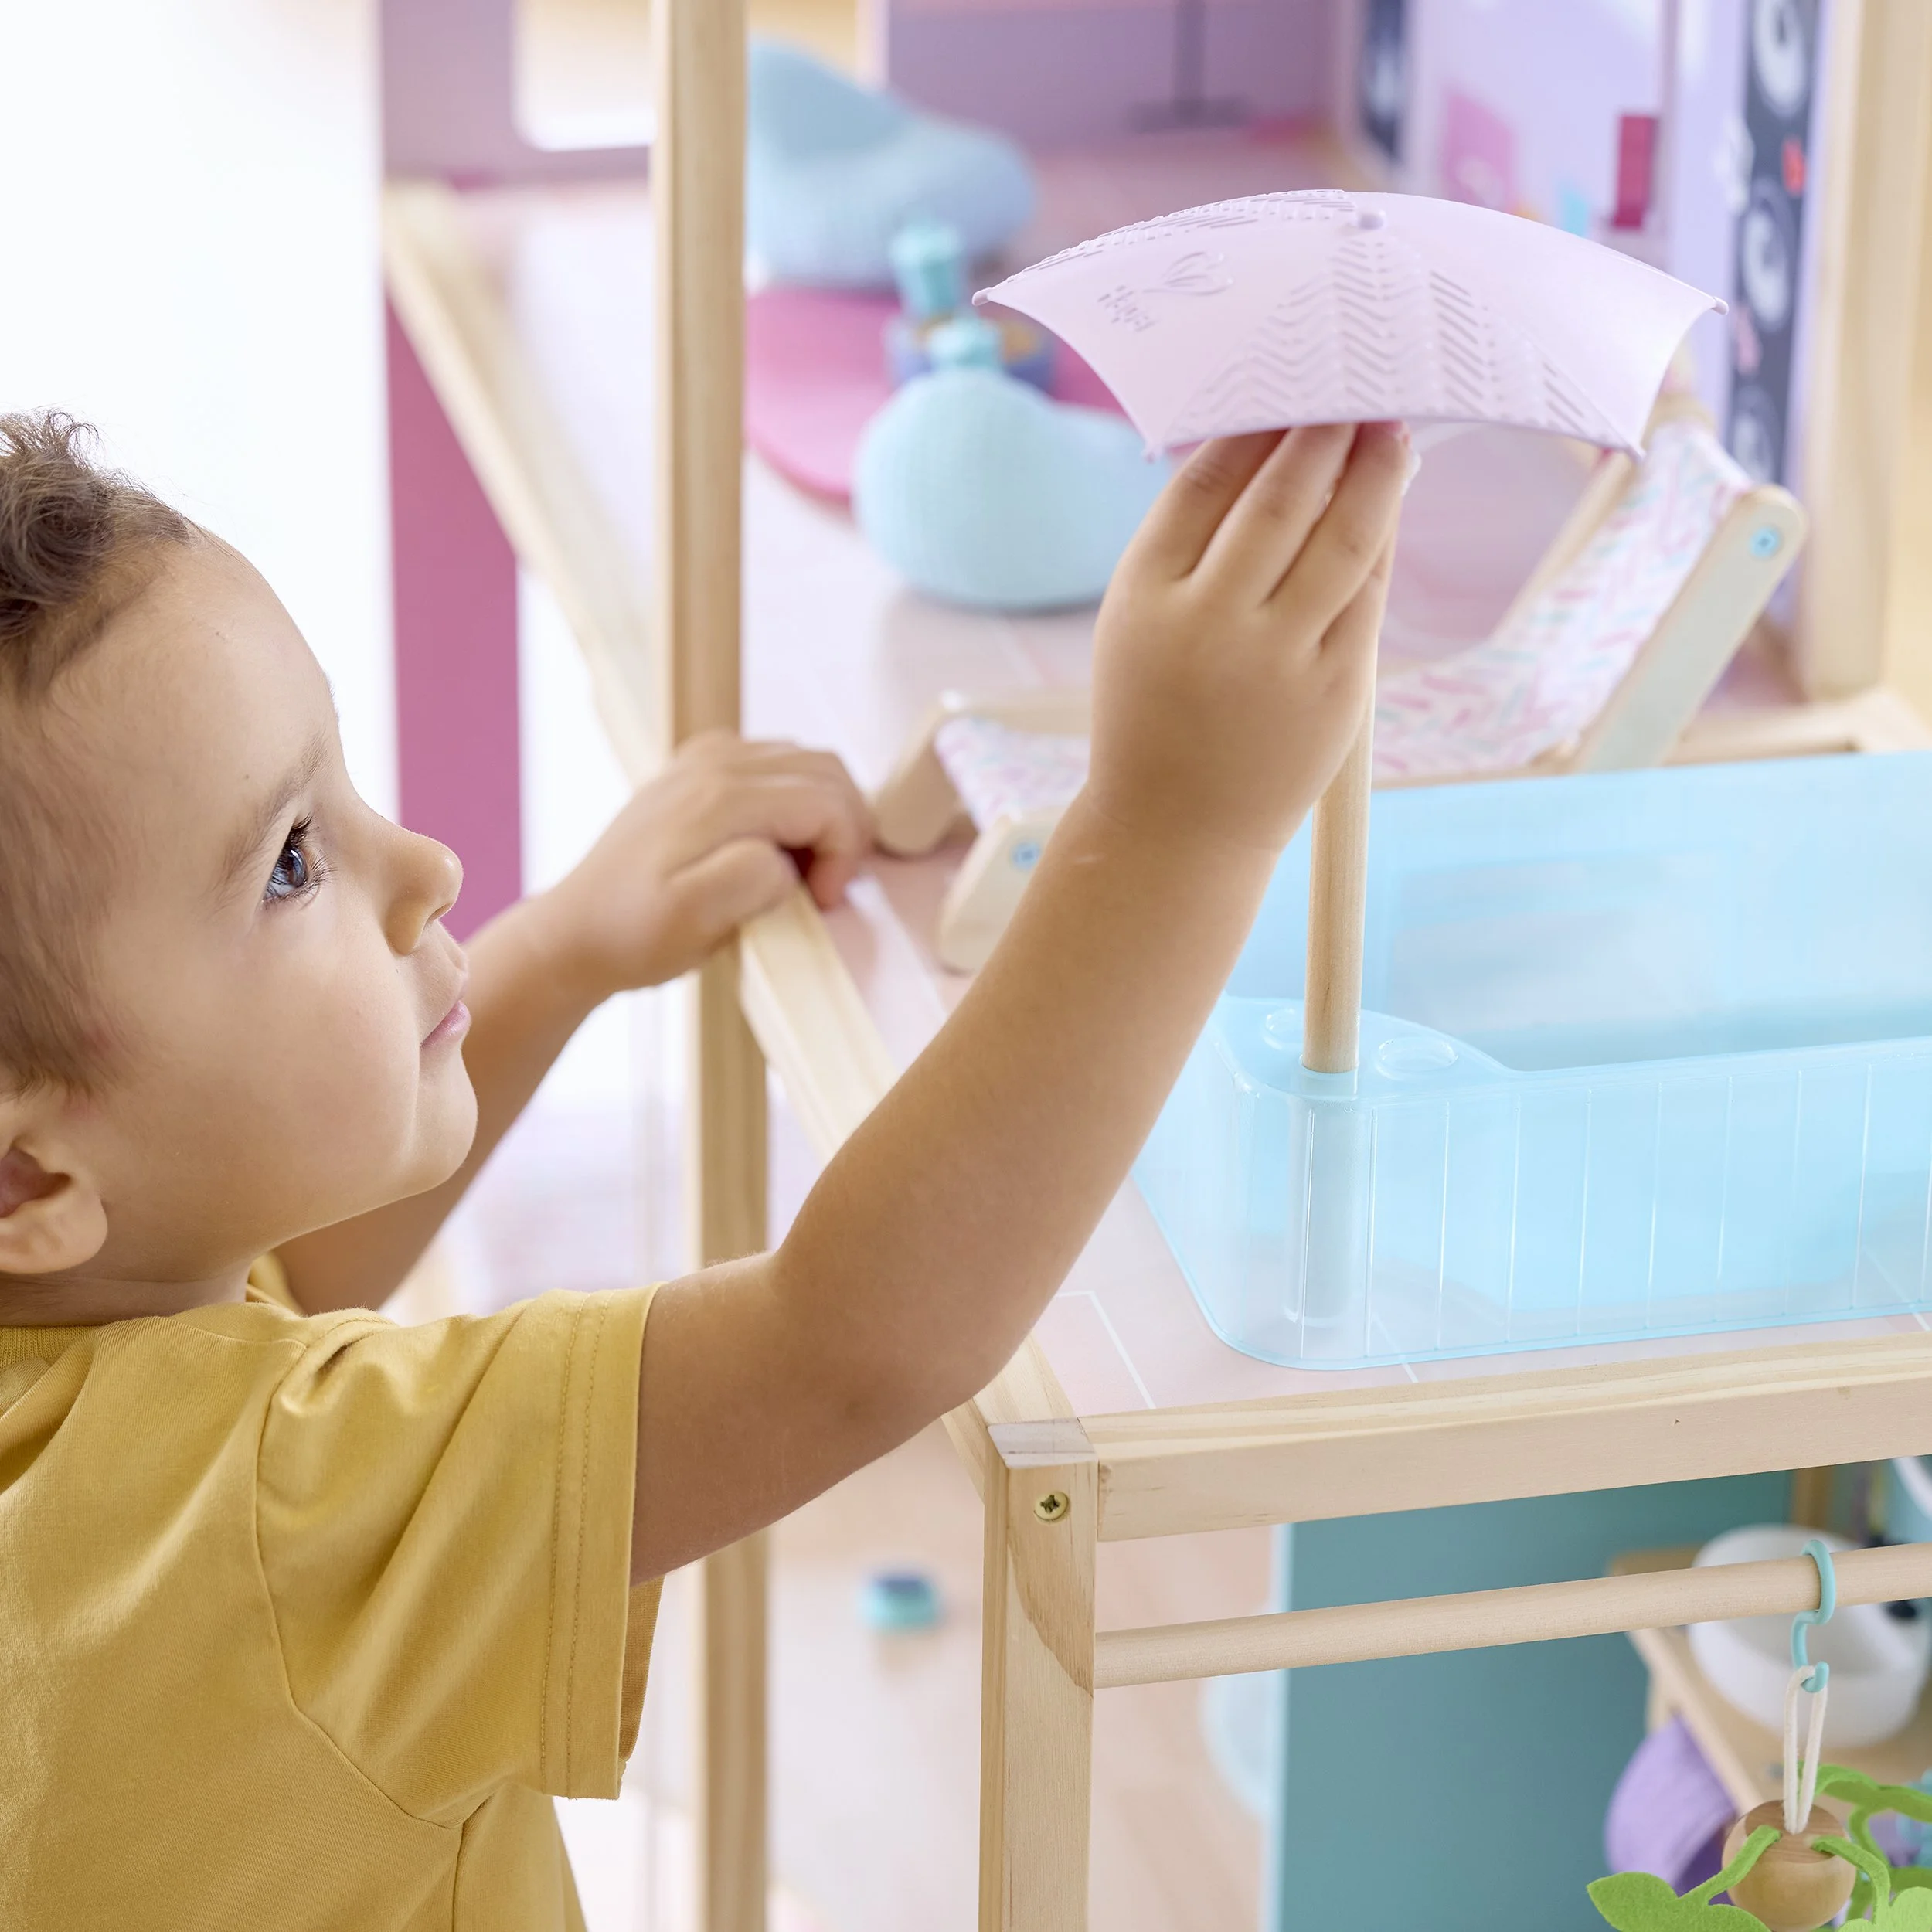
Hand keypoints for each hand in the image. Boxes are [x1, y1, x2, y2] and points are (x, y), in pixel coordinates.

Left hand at [535, 731, 871, 999]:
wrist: (575, 932)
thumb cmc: (634, 934)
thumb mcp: (695, 920)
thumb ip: (753, 878)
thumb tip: (787, 859)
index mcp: (721, 796)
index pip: (827, 801)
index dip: (843, 854)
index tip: (821, 903)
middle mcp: (715, 762)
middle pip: (825, 770)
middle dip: (845, 829)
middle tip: (825, 888)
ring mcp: (703, 760)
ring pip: (805, 763)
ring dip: (823, 814)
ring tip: (802, 871)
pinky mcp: (695, 772)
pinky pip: (772, 765)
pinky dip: (794, 799)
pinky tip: (775, 843)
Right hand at [1086, 421, 1406, 855]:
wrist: (1174, 831)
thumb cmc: (1157, 709)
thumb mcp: (1139, 622)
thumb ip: (1190, 545)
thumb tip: (1274, 450)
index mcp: (1146, 595)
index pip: (1208, 480)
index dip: (1256, 424)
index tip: (1290, 384)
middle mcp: (1210, 623)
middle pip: (1282, 497)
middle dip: (1326, 432)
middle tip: (1356, 386)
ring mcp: (1276, 660)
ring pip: (1342, 538)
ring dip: (1373, 472)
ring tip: (1389, 431)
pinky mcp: (1333, 690)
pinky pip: (1365, 594)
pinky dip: (1379, 540)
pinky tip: (1386, 505)